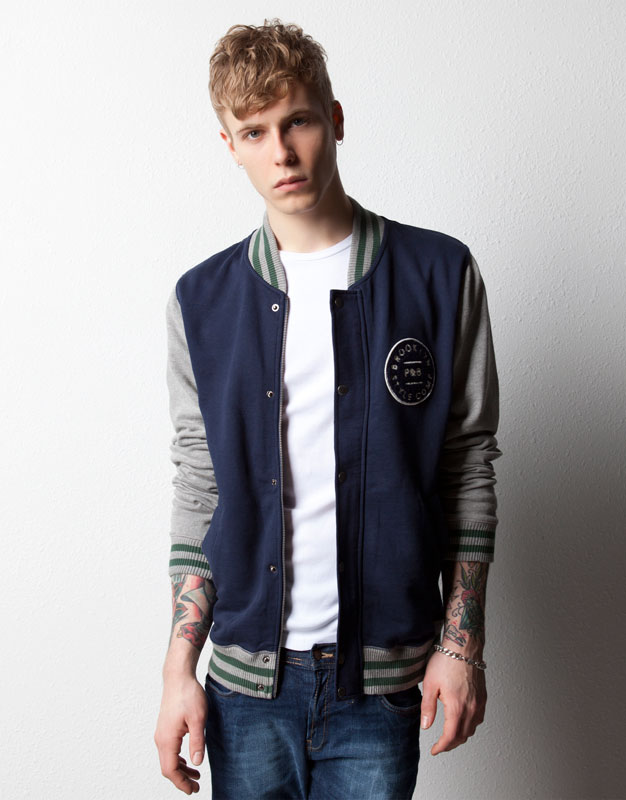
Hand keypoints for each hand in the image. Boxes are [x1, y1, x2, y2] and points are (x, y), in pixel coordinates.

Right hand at [154, 673, 207, 793]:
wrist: (178, 677)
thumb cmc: (188, 694)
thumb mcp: (198, 718)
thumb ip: (197, 742)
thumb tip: (197, 763)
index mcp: (167, 739)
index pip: (170, 770)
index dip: (181, 783)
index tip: (192, 790)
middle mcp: (160, 738)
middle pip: (168, 767)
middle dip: (181, 779)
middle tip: (196, 787)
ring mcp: (161, 733)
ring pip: (168, 759)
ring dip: (180, 770)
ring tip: (196, 776)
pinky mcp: (165, 728)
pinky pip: (169, 750)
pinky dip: (178, 759)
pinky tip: (188, 760)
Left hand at [420, 650, 486, 754]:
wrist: (464, 646)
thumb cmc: (446, 661)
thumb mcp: (430, 684)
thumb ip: (428, 707)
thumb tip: (426, 726)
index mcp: (457, 707)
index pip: (450, 737)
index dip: (442, 747)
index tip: (435, 750)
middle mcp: (471, 708)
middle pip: (463, 736)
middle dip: (451, 744)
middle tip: (440, 745)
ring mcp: (479, 703)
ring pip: (472, 729)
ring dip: (461, 736)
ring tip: (450, 735)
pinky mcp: (483, 697)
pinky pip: (479, 718)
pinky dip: (470, 725)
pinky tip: (463, 721)